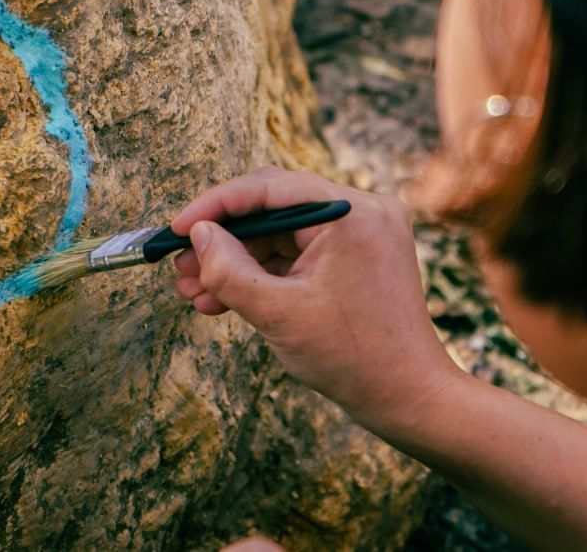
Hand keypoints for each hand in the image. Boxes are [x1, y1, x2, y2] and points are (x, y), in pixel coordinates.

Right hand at [170, 167, 461, 436]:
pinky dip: (262, 273)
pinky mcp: (356, 255)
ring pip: (280, 233)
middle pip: (273, 208)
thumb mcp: (278, 313)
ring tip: (193, 290)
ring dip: (236, 261)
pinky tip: (222, 297)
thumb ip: (229, 270)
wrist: (409, 397)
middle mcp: (362, 211)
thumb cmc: (354, 357)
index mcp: (352, 213)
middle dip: (222, 240)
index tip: (177, 228)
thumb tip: (198, 235)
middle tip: (180, 265)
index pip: (268, 188)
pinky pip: (297, 252)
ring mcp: (361, 232)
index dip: (215, 206)